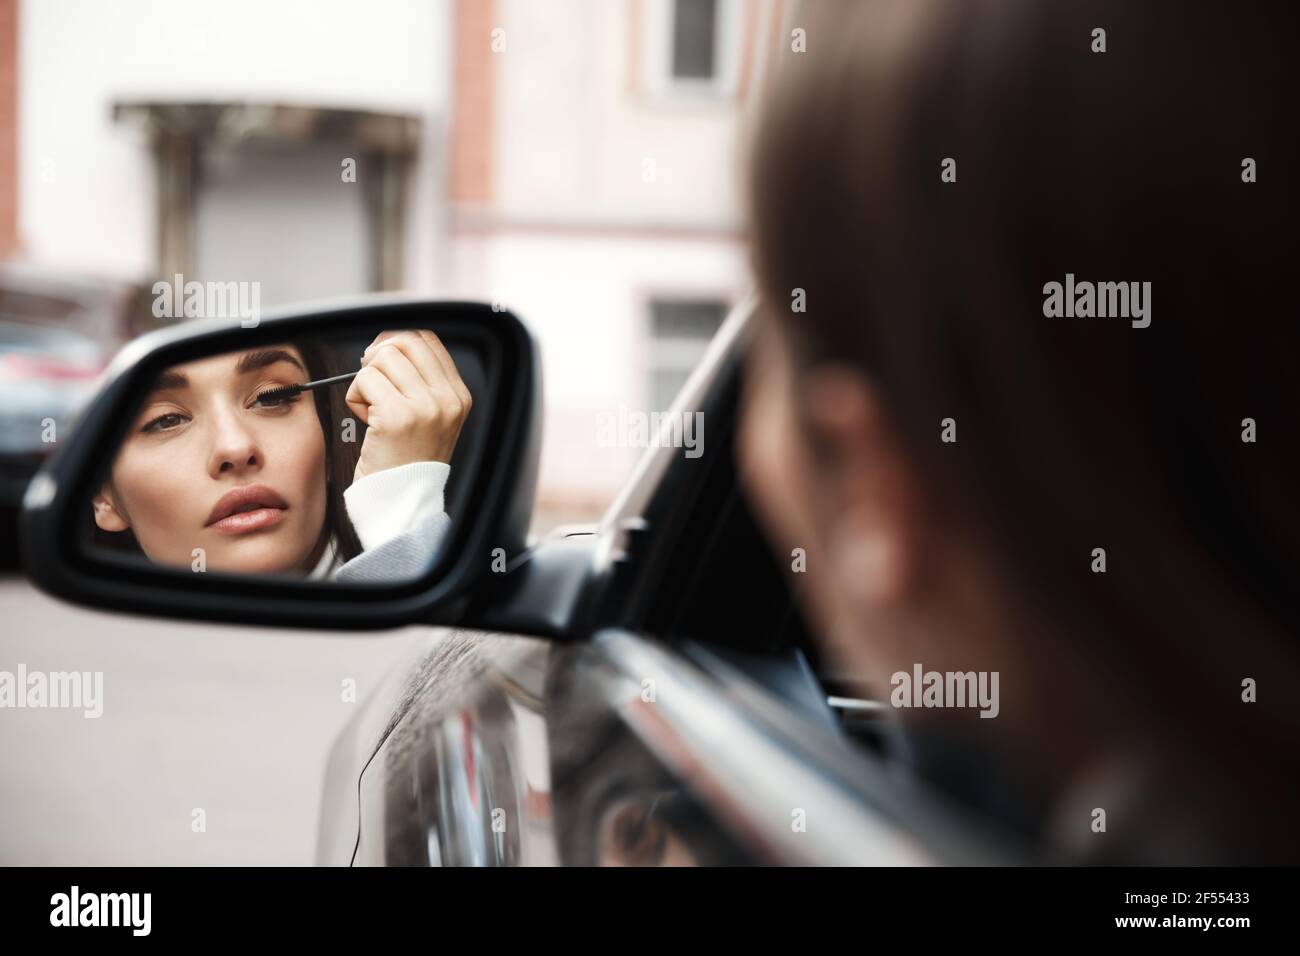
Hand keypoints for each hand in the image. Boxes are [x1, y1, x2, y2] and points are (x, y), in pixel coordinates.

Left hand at [345, 330, 471, 482]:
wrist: (402, 498)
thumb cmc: (408, 459)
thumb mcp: (430, 416)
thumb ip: (419, 378)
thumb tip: (388, 344)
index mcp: (459, 395)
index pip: (428, 340)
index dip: (397, 341)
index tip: (382, 360)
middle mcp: (447, 399)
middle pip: (404, 342)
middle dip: (379, 357)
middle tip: (372, 382)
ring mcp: (425, 407)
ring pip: (382, 358)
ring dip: (367, 380)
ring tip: (374, 408)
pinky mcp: (398, 417)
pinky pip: (365, 380)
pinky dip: (355, 397)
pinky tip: (367, 418)